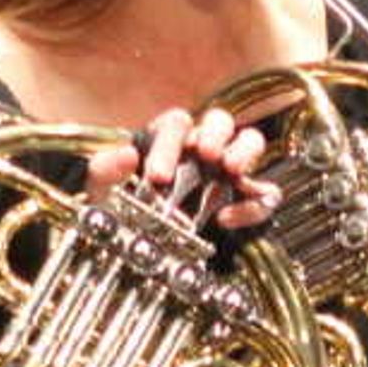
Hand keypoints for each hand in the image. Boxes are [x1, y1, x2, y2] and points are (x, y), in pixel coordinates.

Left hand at [87, 104, 277, 230]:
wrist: (138, 245)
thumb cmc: (119, 207)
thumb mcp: (102, 189)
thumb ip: (105, 170)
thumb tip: (124, 154)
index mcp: (169, 138)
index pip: (178, 123)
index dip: (170, 144)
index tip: (159, 175)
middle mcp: (201, 148)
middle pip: (220, 121)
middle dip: (214, 134)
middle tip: (205, 154)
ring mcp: (226, 171)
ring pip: (250, 140)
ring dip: (244, 151)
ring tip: (232, 168)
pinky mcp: (244, 198)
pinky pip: (264, 192)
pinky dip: (254, 203)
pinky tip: (228, 218)